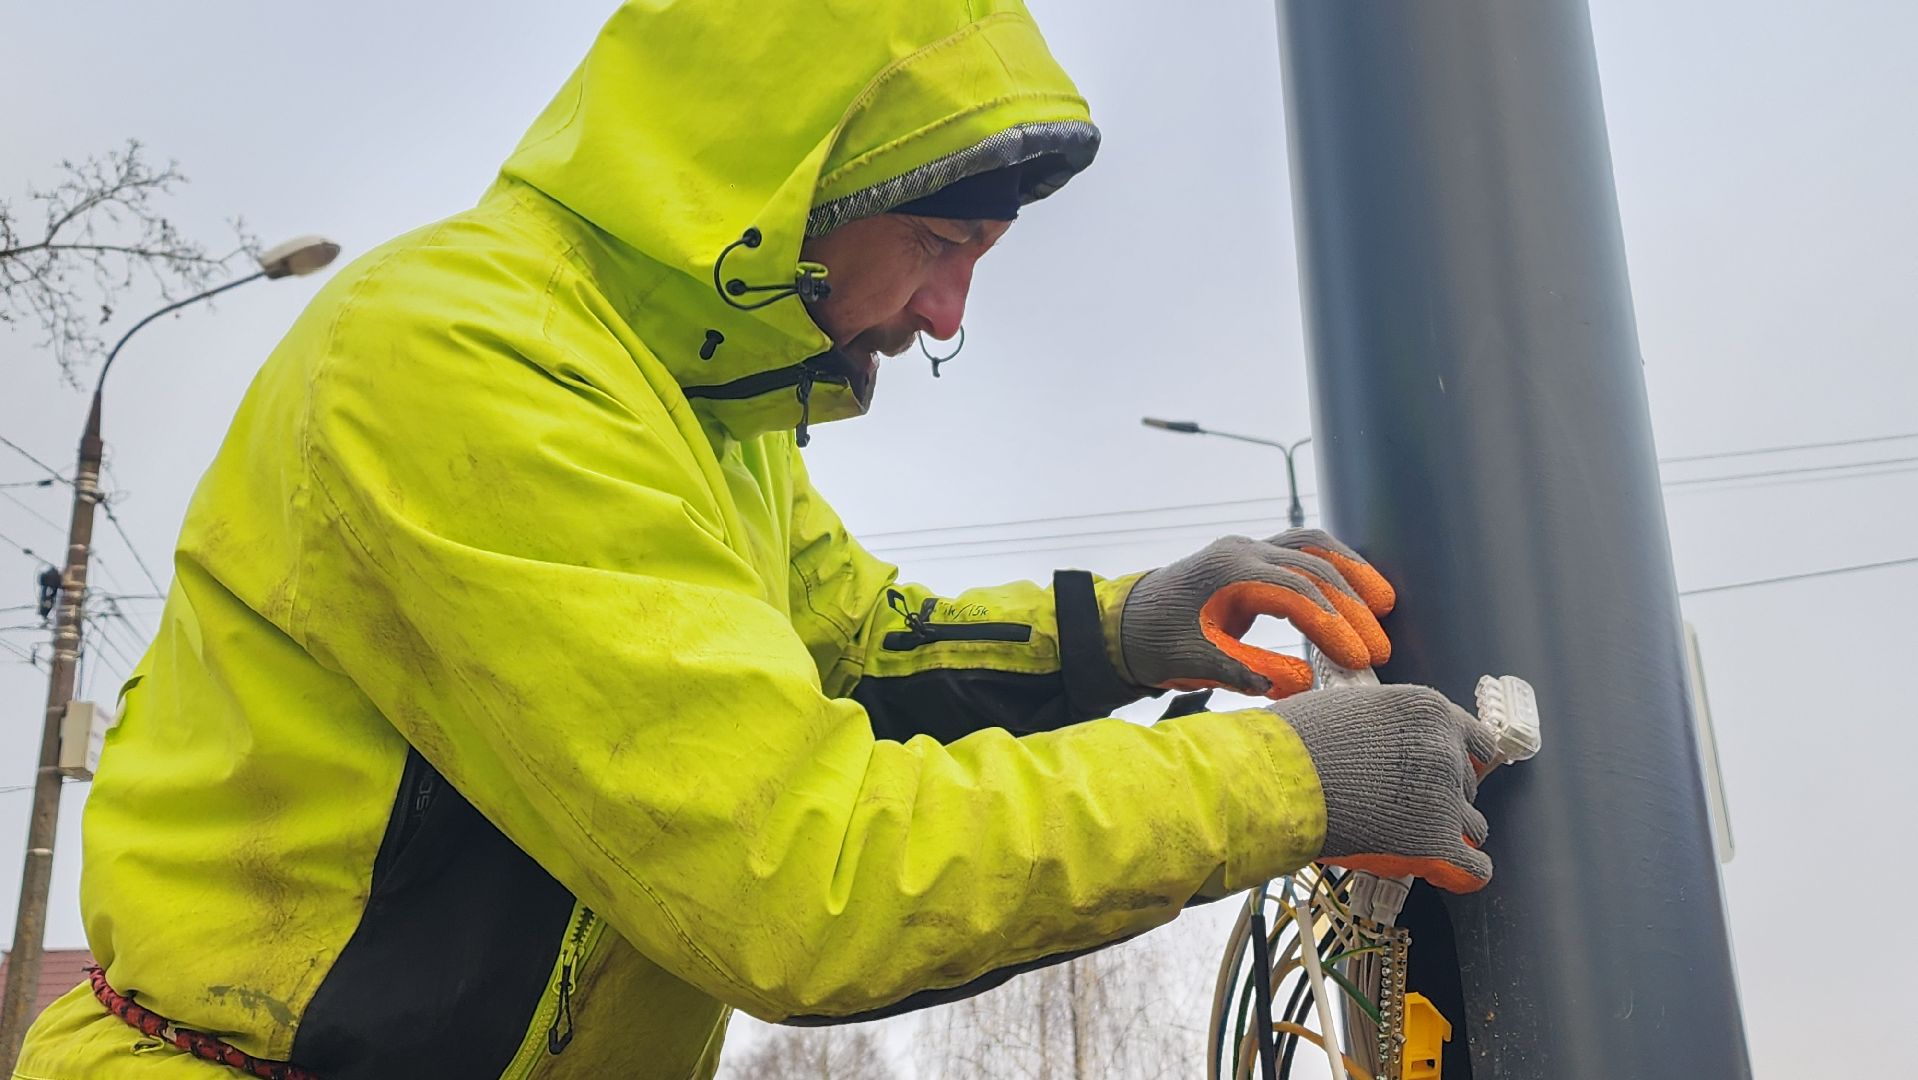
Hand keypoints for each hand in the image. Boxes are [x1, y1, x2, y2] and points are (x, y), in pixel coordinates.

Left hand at [1117, 529, 1395, 696]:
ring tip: (1386, 604)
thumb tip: (1307, 685)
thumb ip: (1250, 670)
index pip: (1296, 593)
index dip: (1332, 626)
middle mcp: (1241, 550)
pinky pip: (1301, 550)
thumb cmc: (1156, 644)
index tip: (1360, 658)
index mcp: (1227, 573)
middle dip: (1351, 607)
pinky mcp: (1251, 556)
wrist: (1122, 624)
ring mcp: (1246, 548)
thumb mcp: (1198, 663)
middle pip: (1313, 567)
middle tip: (1380, 648)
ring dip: (1351, 572)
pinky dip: (1333, 566)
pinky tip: (1357, 591)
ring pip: (1312, 546)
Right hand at [1270, 684, 1497, 892]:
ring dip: (1446, 832)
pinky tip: (1440, 870)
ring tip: (1405, 837)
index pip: (1476, 742)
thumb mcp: (1353, 710)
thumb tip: (1393, 748)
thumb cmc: (1294, 744)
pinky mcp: (1435, 843)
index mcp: (1428, 712)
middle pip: (1467, 785)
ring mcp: (1443, 797)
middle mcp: (1444, 749)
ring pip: (1472, 826)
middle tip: (1400, 807)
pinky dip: (1460, 872)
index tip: (1439, 776)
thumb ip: (1390, 727)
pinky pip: (1473, 869)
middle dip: (1440, 797)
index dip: (1455, 762)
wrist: (1273, 781)